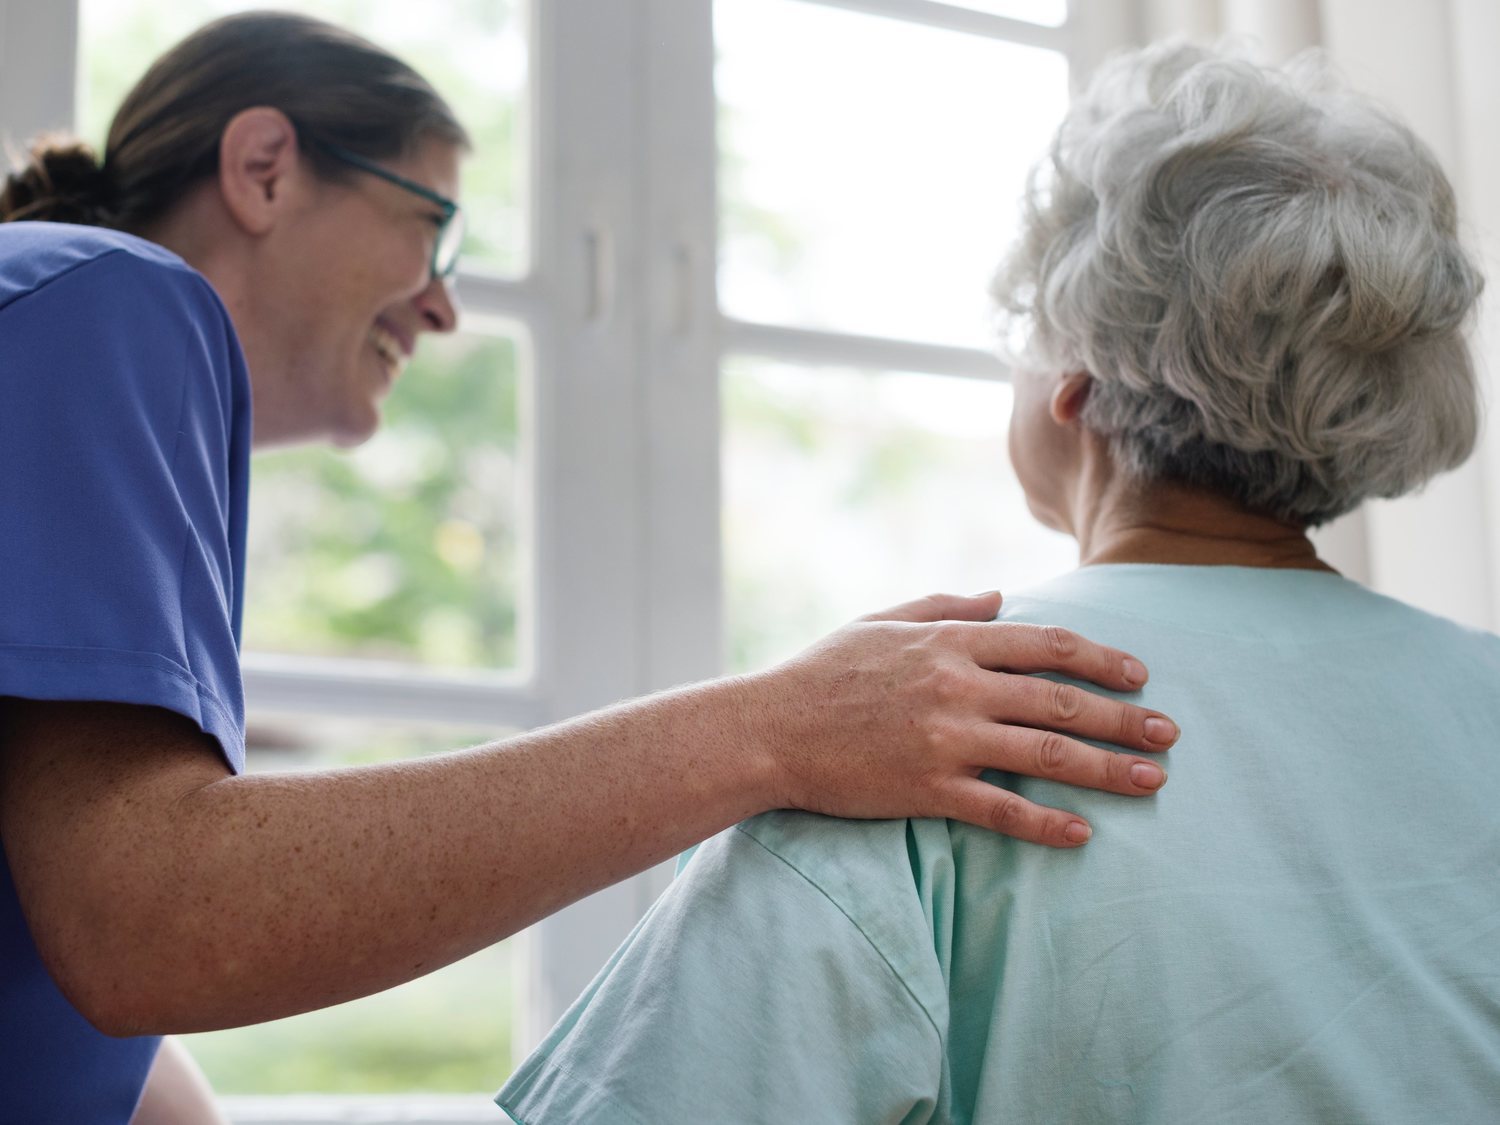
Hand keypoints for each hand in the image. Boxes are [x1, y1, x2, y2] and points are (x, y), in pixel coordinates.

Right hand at [747, 591, 1177, 847]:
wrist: (768, 728)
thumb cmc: (821, 672)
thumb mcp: (881, 621)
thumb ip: (944, 606)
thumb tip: (1001, 597)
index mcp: (950, 641)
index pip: (1046, 645)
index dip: (1101, 658)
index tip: (1138, 674)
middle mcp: (957, 686)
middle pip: (1061, 699)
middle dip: (1124, 717)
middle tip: (1169, 733)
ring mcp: (945, 739)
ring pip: (1046, 753)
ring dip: (1107, 769)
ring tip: (1153, 780)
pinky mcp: (928, 788)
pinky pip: (1001, 809)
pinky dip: (1045, 823)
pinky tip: (1081, 834)